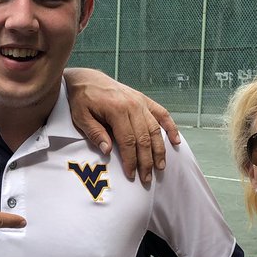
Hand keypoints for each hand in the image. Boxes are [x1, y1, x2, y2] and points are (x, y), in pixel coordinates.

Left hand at [63, 68, 180, 183]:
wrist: (87, 79)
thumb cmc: (82, 98)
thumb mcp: (81, 117)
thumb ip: (95, 134)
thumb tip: (108, 151)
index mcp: (117, 110)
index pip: (128, 141)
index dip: (131, 160)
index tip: (132, 174)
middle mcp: (132, 105)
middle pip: (144, 138)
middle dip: (146, 161)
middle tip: (147, 178)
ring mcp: (140, 102)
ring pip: (155, 129)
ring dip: (159, 149)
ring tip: (161, 166)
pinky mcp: (144, 100)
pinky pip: (162, 114)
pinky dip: (170, 127)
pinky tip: (176, 141)